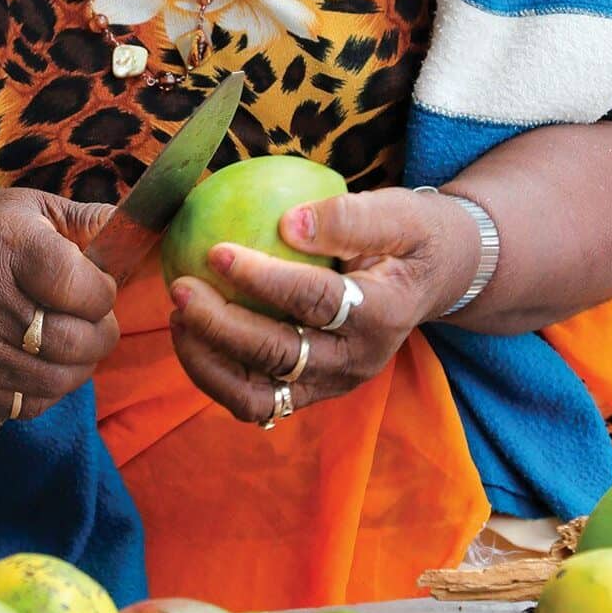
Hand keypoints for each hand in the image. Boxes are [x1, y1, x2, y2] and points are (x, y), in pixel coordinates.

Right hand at [0, 188, 120, 421]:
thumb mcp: (33, 210)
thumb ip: (89, 220)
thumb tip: (140, 227)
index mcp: (4, 242)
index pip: (79, 286)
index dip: (102, 292)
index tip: (97, 287)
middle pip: (73, 340)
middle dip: (101, 334)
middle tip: (95, 321)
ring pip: (58, 379)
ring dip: (81, 365)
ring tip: (74, 341)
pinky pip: (31, 404)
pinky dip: (51, 389)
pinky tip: (43, 361)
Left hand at [167, 187, 479, 422]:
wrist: (433, 277)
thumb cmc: (410, 235)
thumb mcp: (398, 213)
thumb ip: (349, 217)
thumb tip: (288, 222)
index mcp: (382, 315)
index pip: (316, 302)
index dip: (262, 279)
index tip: (216, 251)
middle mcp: (357, 361)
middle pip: (280, 357)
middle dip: (221, 326)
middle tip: (181, 288)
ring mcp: (332, 384)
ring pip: (259, 397)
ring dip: (210, 363)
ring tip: (178, 318)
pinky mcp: (310, 391)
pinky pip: (255, 399)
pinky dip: (216, 375)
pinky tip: (190, 334)